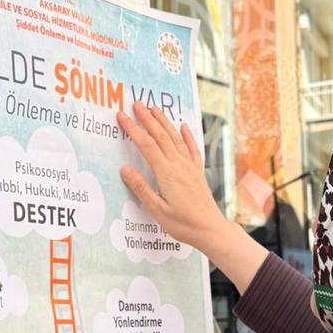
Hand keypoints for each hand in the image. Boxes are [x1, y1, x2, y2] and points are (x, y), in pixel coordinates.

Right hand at [117, 102, 266, 292]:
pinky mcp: (197, 173)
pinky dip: (187, 136)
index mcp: (166, 173)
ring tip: (154, 108)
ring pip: (175, 138)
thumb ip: (141, 188)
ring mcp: (190, 167)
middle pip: (160, 136)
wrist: (210, 229)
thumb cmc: (183, 224)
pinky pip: (192, 149)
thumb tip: (125, 170)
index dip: (133, 129)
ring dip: (164, 122)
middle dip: (147, 118)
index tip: (122, 116)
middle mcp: (179, 165)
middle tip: (136, 103)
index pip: (146, 145)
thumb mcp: (157, 210)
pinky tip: (183, 127)